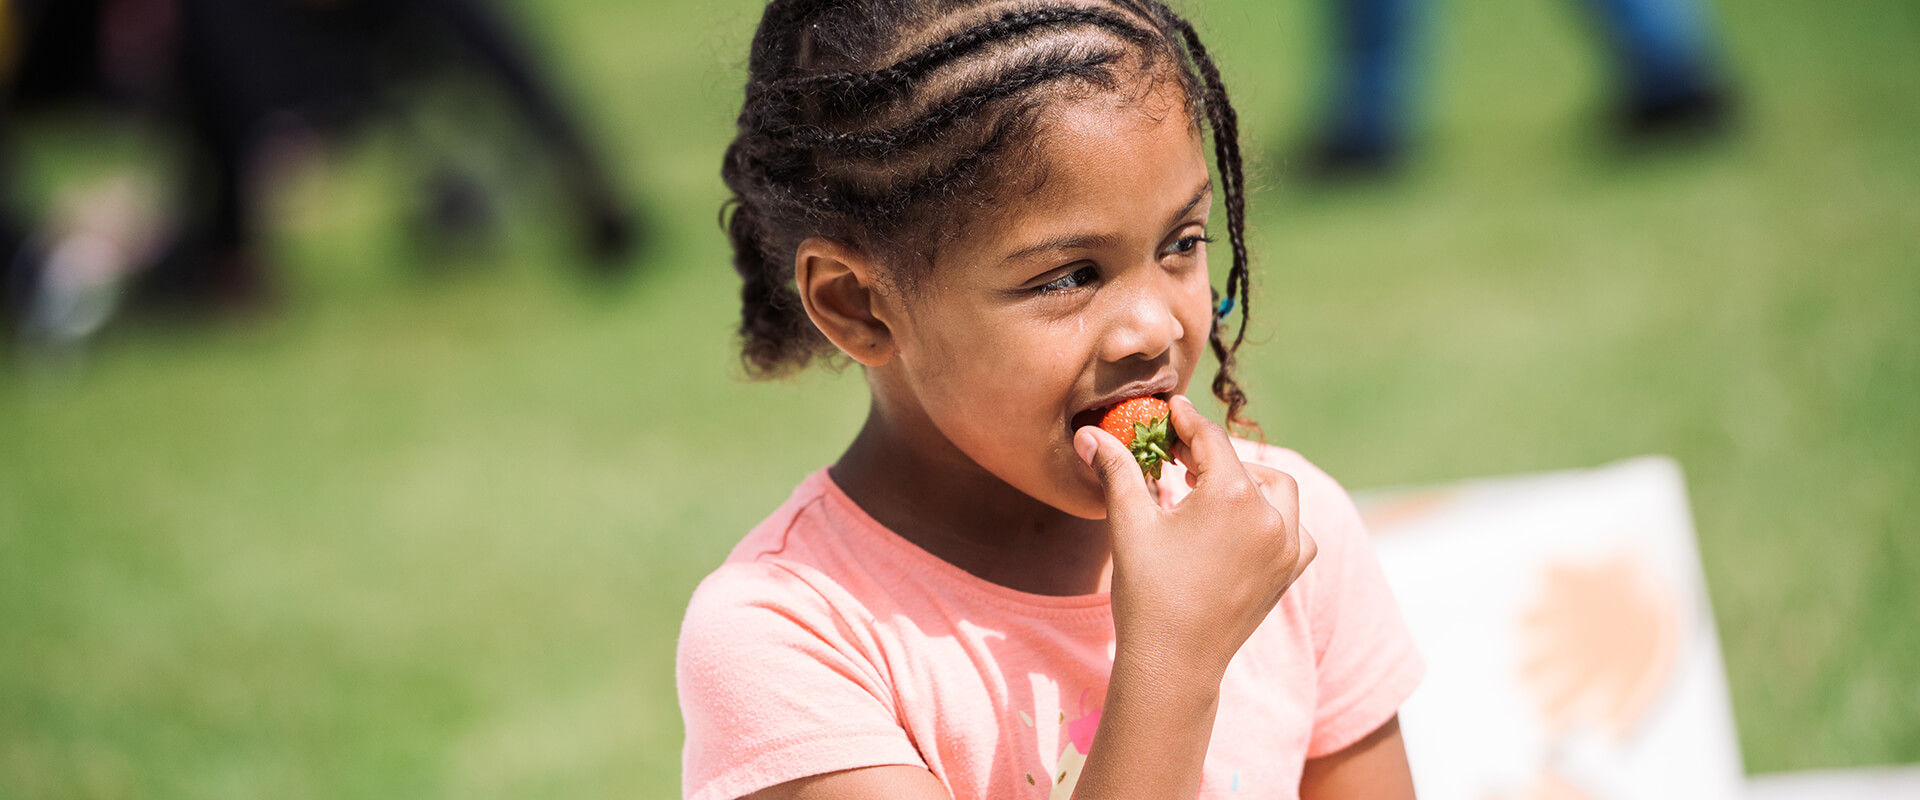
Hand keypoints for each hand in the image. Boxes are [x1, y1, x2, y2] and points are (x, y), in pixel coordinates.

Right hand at [1075, 395, 1316, 679]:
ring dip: (1248, 481)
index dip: (1187, 421)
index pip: (1211, 440)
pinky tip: (1240, 523)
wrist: (1174, 664)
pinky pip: (1294, 528)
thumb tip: (1089, 433)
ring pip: (1279, 491)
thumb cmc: (1147, 592)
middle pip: (1244, 463)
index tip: (1172, 409)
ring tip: (1209, 487)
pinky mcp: (1289, 572)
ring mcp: (1287, 547)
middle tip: (1179, 455)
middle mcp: (1271, 517)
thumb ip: (1117, 470)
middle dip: (1214, 454)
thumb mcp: (1129, 523)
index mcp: (1233, 497)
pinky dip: (1273, 516)